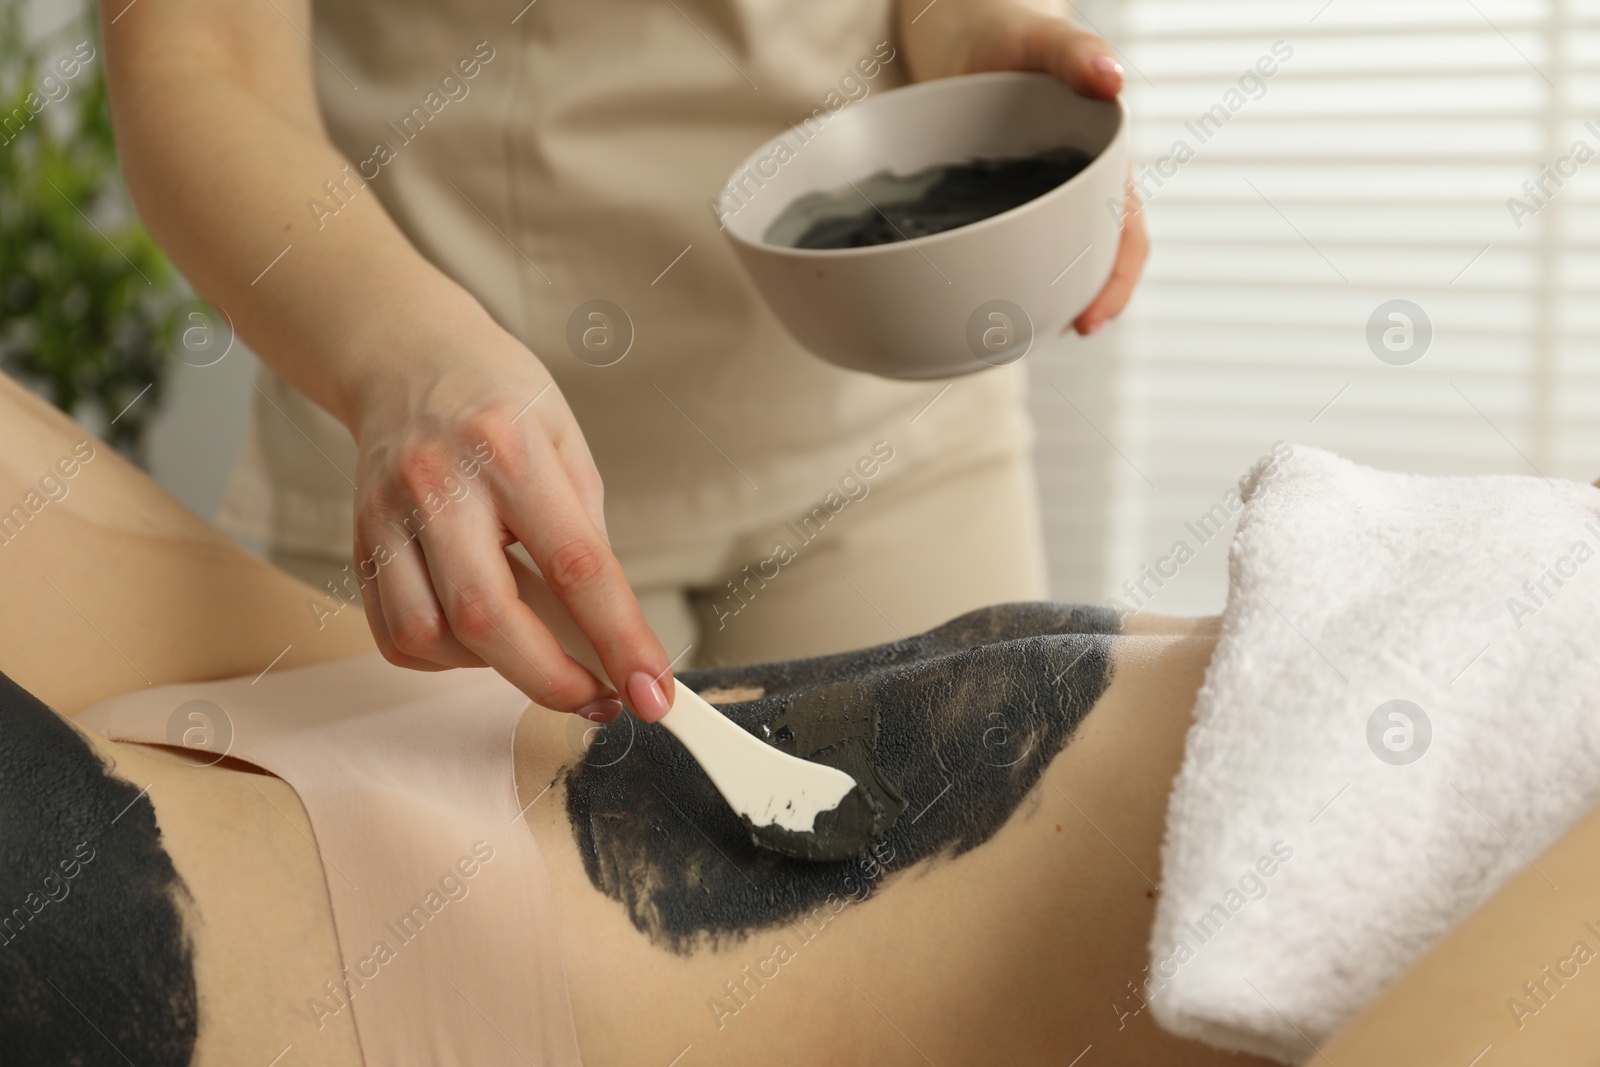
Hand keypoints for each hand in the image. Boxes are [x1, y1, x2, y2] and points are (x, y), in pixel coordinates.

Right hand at [344, 304, 673, 722]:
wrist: (406, 355)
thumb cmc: (502, 400)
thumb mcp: (566, 445)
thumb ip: (585, 536)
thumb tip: (609, 635)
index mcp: (510, 451)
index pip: (576, 566)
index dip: (619, 640)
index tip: (652, 694)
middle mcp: (440, 484)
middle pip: (487, 616)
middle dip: (551, 680)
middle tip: (597, 698)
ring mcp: (388, 516)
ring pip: (429, 635)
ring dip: (491, 668)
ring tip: (530, 648)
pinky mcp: (358, 542)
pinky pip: (395, 634)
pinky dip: (444, 655)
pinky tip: (477, 634)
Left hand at [898, 0, 1148, 334]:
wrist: (958, 27)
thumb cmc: (1005, 27)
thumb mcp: (1038, 36)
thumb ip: (1073, 52)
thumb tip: (1111, 79)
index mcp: (1098, 159)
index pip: (1125, 232)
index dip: (1116, 279)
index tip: (1089, 321)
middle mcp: (1069, 186)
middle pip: (1087, 261)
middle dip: (1073, 307)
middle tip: (1036, 343)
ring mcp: (1027, 198)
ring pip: (1043, 262)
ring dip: (1034, 300)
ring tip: (1001, 334)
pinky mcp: (986, 202)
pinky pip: (997, 247)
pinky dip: (990, 276)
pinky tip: (964, 298)